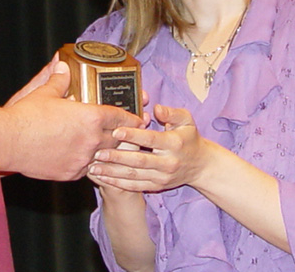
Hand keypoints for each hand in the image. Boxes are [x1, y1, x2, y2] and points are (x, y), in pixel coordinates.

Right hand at [3, 61, 146, 180]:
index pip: (119, 117)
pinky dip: (89, 162)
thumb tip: (62, 66)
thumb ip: (58, 79)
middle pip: (117, 138)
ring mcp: (82, 159)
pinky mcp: (71, 173)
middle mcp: (91, 140)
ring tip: (111, 149)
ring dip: (108, 151)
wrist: (10, 142)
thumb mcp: (45, 92)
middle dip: (124, 136)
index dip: (131, 117)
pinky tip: (86, 158)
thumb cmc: (27, 116)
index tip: (139, 118)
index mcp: (90, 118)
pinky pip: (87, 169)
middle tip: (129, 133)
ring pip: (104, 156)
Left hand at [87, 103, 211, 191]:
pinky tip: (102, 178)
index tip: (116, 130)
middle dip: (116, 157)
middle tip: (97, 152)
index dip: (133, 135)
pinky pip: (135, 186)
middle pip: (139, 160)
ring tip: (93, 167)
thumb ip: (171, 112)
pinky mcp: (156, 186)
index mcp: (173, 143)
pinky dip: (117, 183)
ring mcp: (162, 177)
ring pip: (133, 175)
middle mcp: (167, 162)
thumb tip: (156, 108)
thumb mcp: (186, 120)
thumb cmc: (189, 138)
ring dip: (112, 172)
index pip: (150, 139)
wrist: (200, 166)